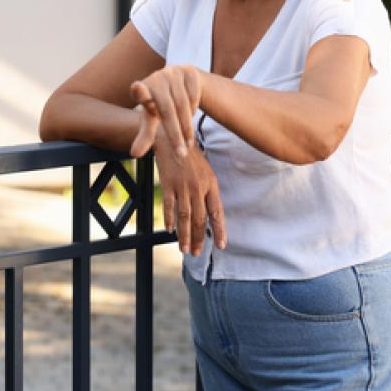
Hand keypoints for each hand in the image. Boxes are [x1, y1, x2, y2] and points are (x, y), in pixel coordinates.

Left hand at [129, 64, 202, 158]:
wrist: (180, 81)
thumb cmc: (160, 105)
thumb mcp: (152, 120)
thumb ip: (145, 135)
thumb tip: (134, 154)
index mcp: (141, 88)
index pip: (139, 90)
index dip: (139, 91)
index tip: (138, 88)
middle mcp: (156, 77)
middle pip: (167, 110)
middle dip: (174, 134)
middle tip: (181, 154)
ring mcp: (173, 72)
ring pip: (183, 104)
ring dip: (187, 127)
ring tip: (188, 143)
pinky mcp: (189, 70)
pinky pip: (195, 95)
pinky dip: (194, 108)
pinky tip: (191, 116)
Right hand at [147, 124, 225, 254]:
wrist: (172, 137)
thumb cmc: (189, 156)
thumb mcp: (205, 171)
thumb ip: (207, 191)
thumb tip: (210, 213)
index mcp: (211, 184)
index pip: (217, 212)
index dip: (220, 230)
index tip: (221, 246)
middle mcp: (198, 187)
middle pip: (200, 218)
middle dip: (199, 238)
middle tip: (197, 253)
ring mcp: (182, 186)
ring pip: (185, 216)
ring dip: (185, 235)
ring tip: (184, 249)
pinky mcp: (168, 183)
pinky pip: (169, 205)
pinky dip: (169, 219)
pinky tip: (169, 230)